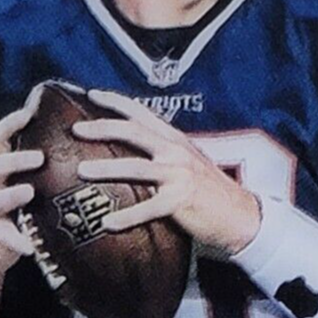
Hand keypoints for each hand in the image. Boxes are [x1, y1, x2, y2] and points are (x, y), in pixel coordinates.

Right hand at [0, 101, 42, 278]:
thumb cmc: (15, 214)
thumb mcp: (24, 186)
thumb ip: (42, 169)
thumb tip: (83, 145)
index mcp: (3, 172)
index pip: (0, 139)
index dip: (11, 124)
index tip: (29, 112)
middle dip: (17, 159)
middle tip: (40, 157)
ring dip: (13, 195)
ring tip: (29, 191)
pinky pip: (6, 239)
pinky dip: (18, 242)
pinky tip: (30, 247)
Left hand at [72, 89, 261, 256]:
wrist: (241, 216)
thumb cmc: (210, 191)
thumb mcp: (188, 162)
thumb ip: (163, 153)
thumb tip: (131, 151)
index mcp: (175, 140)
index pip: (142, 113)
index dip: (116, 101)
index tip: (92, 94)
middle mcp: (176, 152)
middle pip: (133, 133)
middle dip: (102, 128)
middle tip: (76, 129)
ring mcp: (179, 175)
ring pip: (135, 167)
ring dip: (106, 168)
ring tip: (81, 170)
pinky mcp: (181, 201)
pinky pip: (147, 208)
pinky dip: (126, 216)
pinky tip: (107, 222)